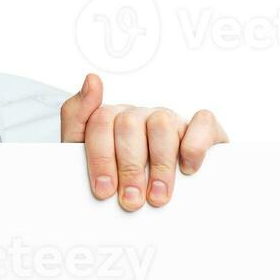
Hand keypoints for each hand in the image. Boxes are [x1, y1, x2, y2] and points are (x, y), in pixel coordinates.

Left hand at [60, 73, 226, 210]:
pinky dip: (194, 147)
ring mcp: (170, 119)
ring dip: (159, 165)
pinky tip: (188, 169)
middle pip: (129, 125)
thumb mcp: (85, 156)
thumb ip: (77, 119)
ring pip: (161, 124)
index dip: (100, 158)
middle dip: (129, 167)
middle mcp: (140, 115)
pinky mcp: (203, 128)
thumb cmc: (122, 178)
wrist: (167, 198)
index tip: (104, 190)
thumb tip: (91, 80)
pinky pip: (201, 122)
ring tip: (157, 195)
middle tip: (131, 200)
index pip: (100, 122)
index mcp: (111, 119)